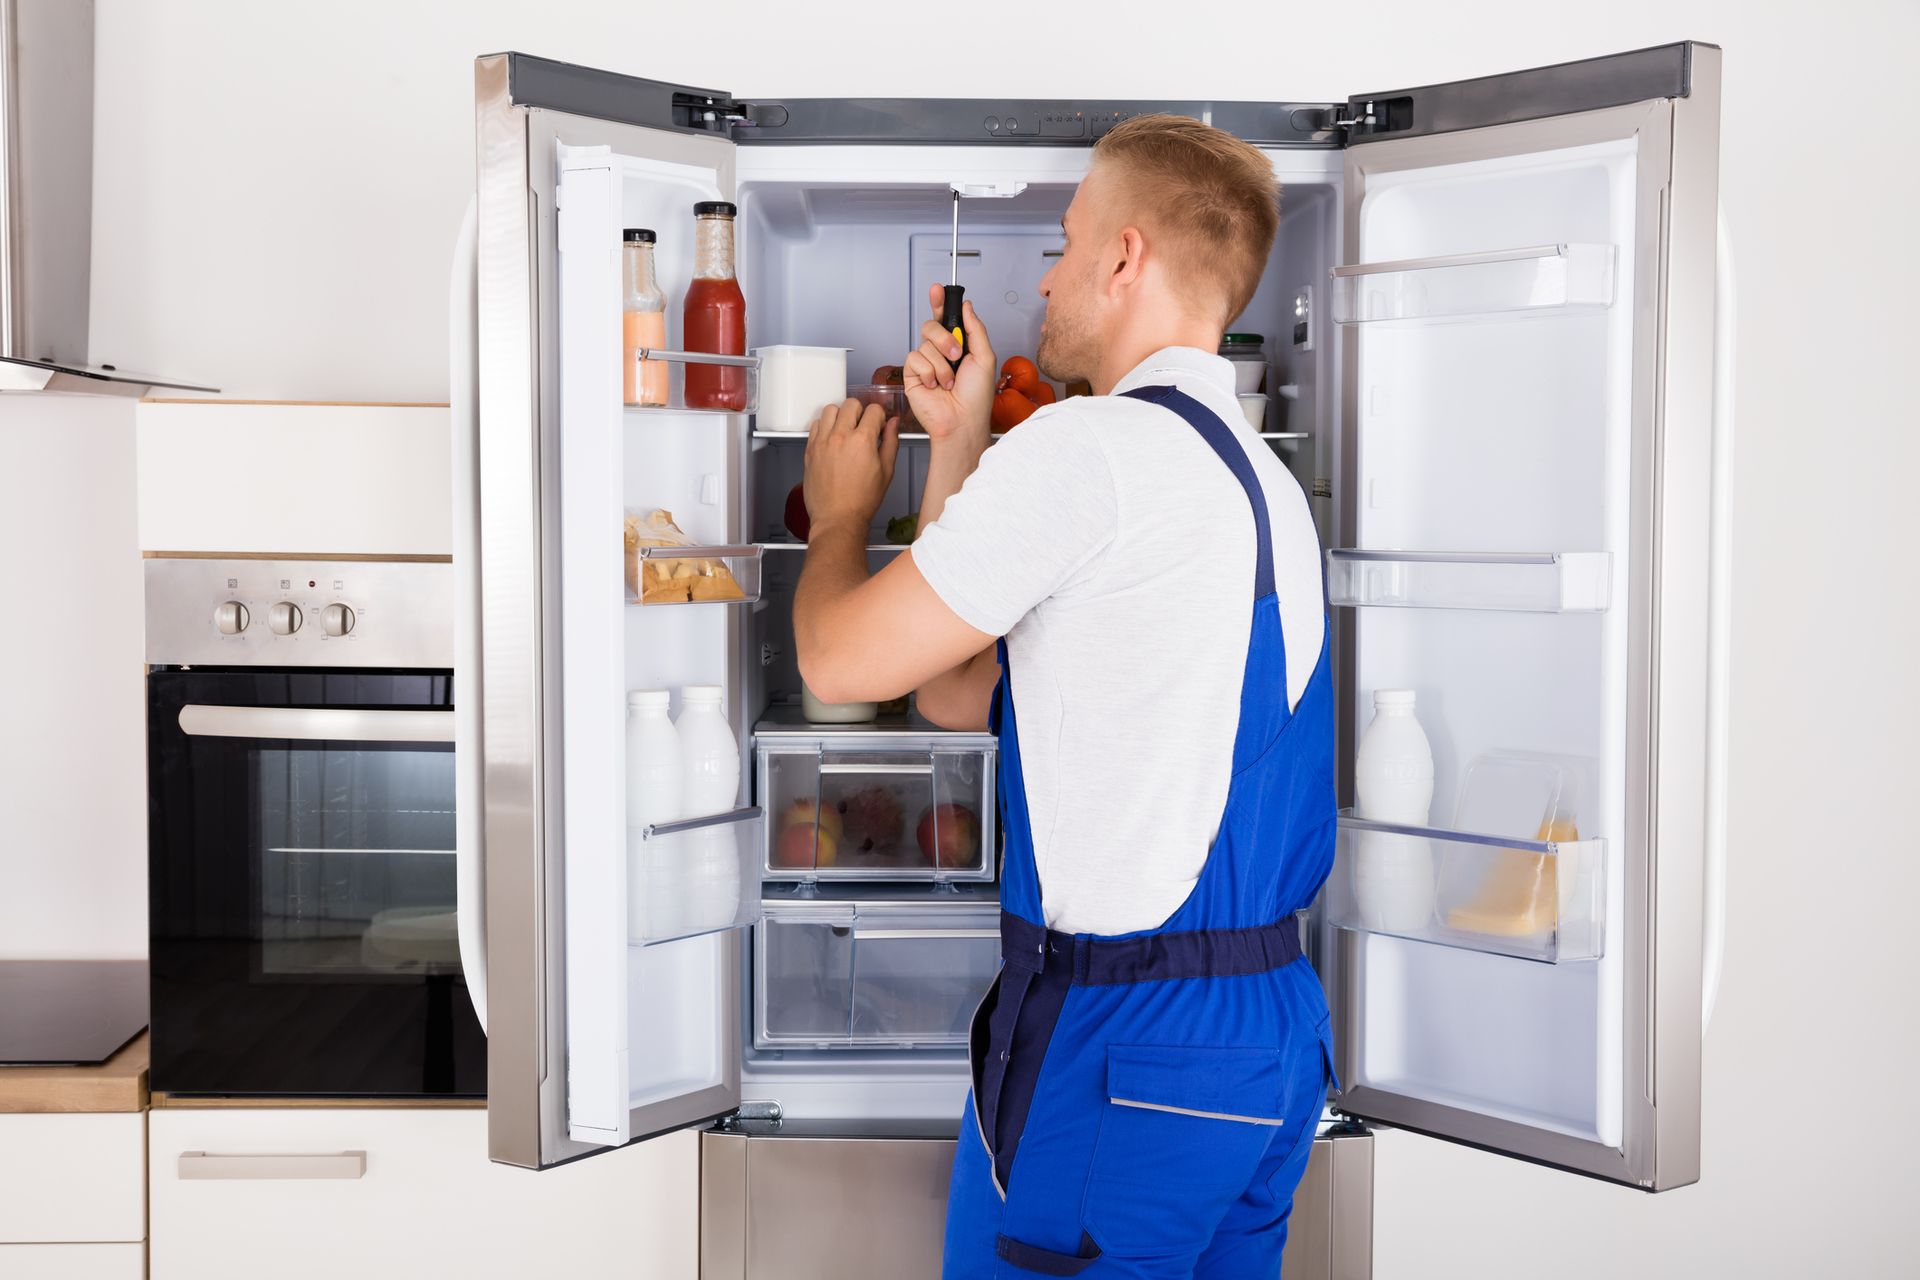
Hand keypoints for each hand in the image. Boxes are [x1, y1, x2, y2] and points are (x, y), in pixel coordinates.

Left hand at [804, 398, 899, 537]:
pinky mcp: (810, 450)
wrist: (838, 518)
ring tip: (845, 428)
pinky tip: (831, 437)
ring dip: (840, 414)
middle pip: (851, 404)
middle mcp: (840, 437)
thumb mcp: (886, 471)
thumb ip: (890, 442)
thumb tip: (892, 425)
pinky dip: (824, 426)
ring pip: (830, 409)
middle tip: (863, 425)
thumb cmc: (861, 501)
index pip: (873, 410)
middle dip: (861, 411)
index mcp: (862, 441)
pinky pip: (815, 424)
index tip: (878, 424)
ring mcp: (822, 442)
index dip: (879, 416)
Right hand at [902, 284, 995, 454]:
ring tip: (949, 382)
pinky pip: (915, 359)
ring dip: (942, 364)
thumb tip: (968, 306)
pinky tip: (936, 386)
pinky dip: (929, 372)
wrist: (962, 421)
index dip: (940, 302)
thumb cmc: (977, 397)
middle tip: (956, 355)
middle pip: (931, 325)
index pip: (946, 318)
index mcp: (958, 345)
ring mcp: (926, 363)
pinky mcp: (913, 375)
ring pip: (925, 344)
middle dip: (944, 338)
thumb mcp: (985, 357)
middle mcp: (940, 352)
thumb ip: (976, 329)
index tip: (938, 289)